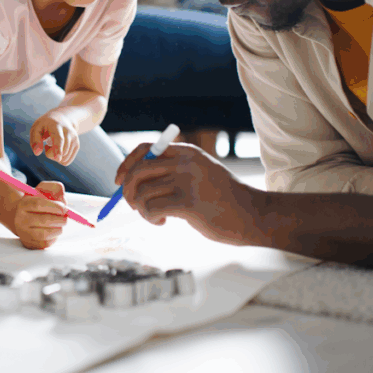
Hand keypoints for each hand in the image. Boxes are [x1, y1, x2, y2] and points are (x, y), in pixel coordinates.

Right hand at [12, 181, 67, 248]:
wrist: (22, 217)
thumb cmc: (37, 202)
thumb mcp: (44, 191)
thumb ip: (55, 189)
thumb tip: (63, 201)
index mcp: (23, 204)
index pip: (38, 204)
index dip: (54, 207)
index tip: (64, 208)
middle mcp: (20, 219)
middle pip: (44, 220)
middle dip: (60, 219)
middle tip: (65, 217)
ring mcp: (23, 233)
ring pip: (45, 234)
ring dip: (58, 228)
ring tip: (59, 223)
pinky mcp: (28, 244)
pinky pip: (46, 243)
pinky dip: (54, 237)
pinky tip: (52, 230)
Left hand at [29, 111, 79, 165]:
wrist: (62, 119)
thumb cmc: (46, 125)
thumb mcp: (36, 128)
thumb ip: (35, 140)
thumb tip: (37, 153)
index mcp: (57, 126)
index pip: (59, 139)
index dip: (58, 149)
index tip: (57, 158)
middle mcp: (68, 132)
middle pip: (61, 152)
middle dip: (50, 154)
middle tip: (46, 146)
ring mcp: (74, 139)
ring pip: (64, 159)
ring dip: (54, 157)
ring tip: (53, 145)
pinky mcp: (77, 145)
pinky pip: (67, 161)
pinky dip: (60, 160)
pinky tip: (58, 150)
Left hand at [115, 142, 261, 245]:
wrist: (254, 215)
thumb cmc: (224, 199)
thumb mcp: (200, 173)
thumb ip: (173, 171)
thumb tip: (133, 180)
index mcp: (186, 152)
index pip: (144, 149)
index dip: (126, 164)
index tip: (118, 181)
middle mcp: (185, 162)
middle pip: (137, 171)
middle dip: (127, 191)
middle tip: (134, 205)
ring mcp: (187, 181)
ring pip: (141, 193)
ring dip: (141, 209)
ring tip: (156, 216)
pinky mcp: (188, 203)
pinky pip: (151, 209)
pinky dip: (150, 218)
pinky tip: (163, 222)